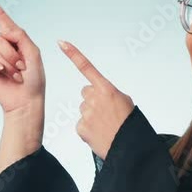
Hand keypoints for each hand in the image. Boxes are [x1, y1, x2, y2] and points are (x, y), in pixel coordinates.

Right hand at [0, 0, 44, 114]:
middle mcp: (3, 45)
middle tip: (22, 68)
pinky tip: (1, 73)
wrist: (26, 101)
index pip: (0, 18)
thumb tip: (2, 30)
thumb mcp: (34, 53)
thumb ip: (20, 36)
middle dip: (14, 53)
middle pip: (1, 37)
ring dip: (8, 63)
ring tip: (16, 75)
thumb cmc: (34, 79)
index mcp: (16, 39)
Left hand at [58, 40, 134, 160]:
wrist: (129, 147)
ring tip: (105, 126)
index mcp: (107, 89)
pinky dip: (89, 129)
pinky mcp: (81, 127)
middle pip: (86, 93)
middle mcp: (94, 98)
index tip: (61, 43)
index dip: (73, 54)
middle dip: (93, 100)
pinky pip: (82, 124)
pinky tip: (99, 134)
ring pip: (84, 109)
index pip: (87, 67)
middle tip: (106, 113)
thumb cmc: (129, 124)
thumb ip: (109, 94)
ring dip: (92, 116)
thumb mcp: (125, 102)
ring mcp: (86, 112)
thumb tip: (101, 96)